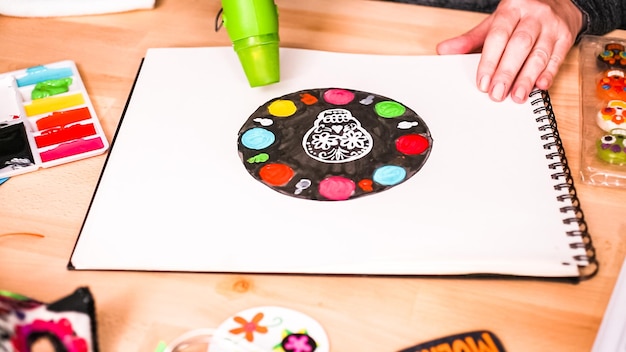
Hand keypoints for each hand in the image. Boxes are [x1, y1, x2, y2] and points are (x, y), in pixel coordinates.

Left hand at [436, 0, 583, 102]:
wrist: (559, 1)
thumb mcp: (494, 23)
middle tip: (496, 94)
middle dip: (507, 72)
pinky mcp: (566, 36)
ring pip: (539, 53)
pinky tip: (540, 86)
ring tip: (516, 96)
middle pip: (519, 45)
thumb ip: (470, 39)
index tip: (482, 82)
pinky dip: (549, 73)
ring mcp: (552, 25)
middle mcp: (533, 15)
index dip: (489, 60)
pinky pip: (557, 56)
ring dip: (527, 77)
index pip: (498, 36)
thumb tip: (444, 50)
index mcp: (511, 9)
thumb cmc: (520, 16)